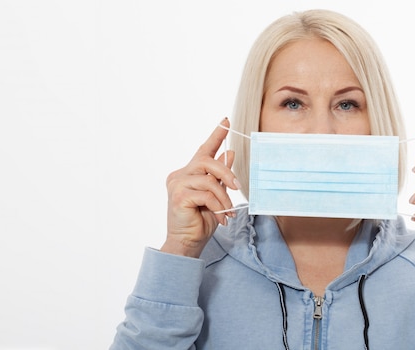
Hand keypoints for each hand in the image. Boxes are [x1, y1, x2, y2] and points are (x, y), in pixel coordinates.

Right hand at [162, 118, 239, 257]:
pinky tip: (221, 217)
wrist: (188, 243)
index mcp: (189, 173)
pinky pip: (206, 194)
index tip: (226, 121)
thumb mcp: (216, 196)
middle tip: (238, 187)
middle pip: (207, 161)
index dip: (216, 135)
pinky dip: (218, 205)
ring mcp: (177, 184)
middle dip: (226, 172)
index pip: (203, 150)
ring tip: (228, 211)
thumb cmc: (200, 221)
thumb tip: (230, 153)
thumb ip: (220, 177)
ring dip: (224, 197)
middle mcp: (180, 175)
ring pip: (209, 179)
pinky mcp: (179, 196)